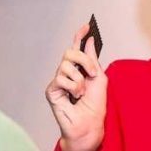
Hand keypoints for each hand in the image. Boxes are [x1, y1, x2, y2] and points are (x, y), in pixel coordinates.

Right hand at [45, 22, 107, 150]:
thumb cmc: (94, 105)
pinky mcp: (51, 90)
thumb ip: (92, 59)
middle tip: (92, 73)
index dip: (80, 36)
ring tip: (81, 93)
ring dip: (79, 79)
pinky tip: (74, 97)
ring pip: (65, 65)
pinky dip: (72, 87)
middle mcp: (67, 73)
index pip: (77, 49)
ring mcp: (58, 81)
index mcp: (79, 70)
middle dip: (84, 60)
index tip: (87, 26)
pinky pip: (60, 79)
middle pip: (70, 52)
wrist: (89, 124)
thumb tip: (90, 41)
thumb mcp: (98, 78)